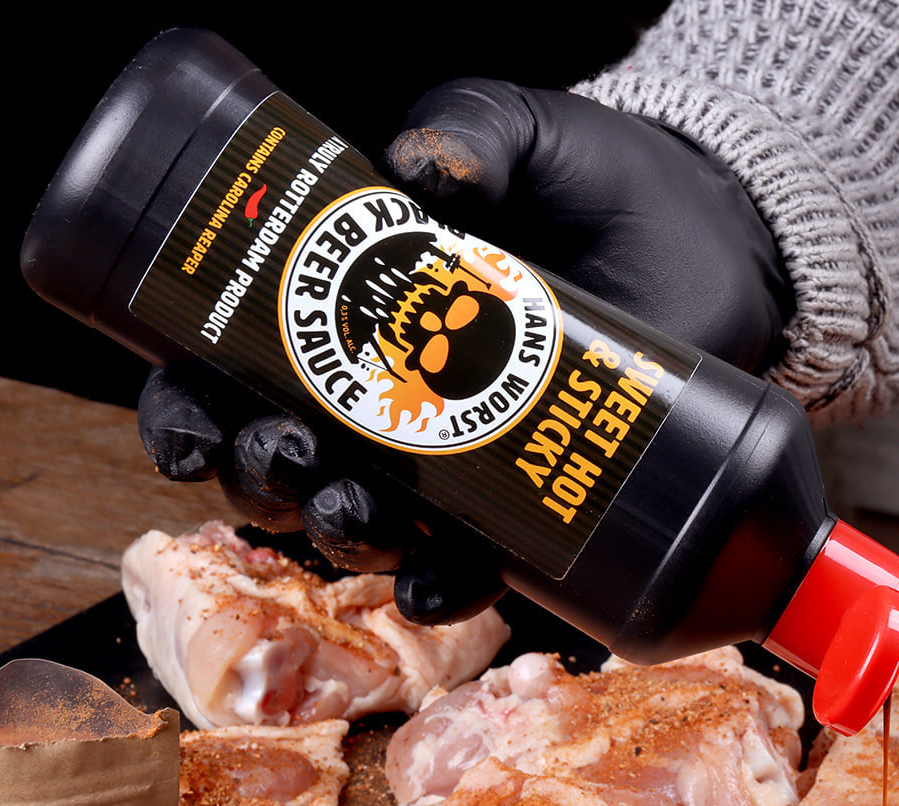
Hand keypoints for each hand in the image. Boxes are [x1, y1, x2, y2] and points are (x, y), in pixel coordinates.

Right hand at [139, 79, 791, 623]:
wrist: (709, 235)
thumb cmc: (595, 180)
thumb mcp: (524, 133)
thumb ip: (469, 128)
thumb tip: (418, 165)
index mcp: (349, 313)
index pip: (232, 375)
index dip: (191, 411)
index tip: (189, 429)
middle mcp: (385, 398)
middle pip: (281, 462)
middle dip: (263, 476)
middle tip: (289, 454)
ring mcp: (453, 457)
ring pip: (358, 521)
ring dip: (338, 531)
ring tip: (358, 511)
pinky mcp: (529, 498)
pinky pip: (468, 563)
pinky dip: (440, 583)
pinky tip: (431, 580)